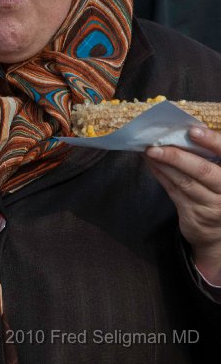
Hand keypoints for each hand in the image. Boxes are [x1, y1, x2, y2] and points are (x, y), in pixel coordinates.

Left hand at [146, 127, 220, 284]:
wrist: (216, 233)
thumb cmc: (216, 192)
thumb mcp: (219, 174)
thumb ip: (209, 156)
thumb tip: (186, 130)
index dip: (211, 141)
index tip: (193, 130)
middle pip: (202, 170)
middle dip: (177, 156)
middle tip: (156, 145)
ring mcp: (210, 205)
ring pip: (184, 181)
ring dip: (164, 164)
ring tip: (149, 151)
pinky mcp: (193, 214)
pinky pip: (174, 191)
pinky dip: (161, 175)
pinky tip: (152, 164)